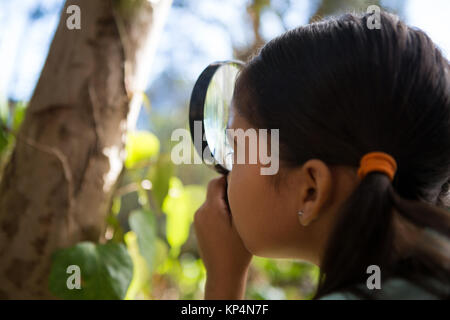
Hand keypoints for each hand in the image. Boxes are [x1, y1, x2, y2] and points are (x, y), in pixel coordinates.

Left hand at [194, 175, 252, 298]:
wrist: (223, 274)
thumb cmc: (237, 250)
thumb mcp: (242, 223)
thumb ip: (237, 200)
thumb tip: (235, 180)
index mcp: (210, 209)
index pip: (216, 182)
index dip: (230, 180)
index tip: (242, 188)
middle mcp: (200, 212)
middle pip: (214, 192)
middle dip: (228, 195)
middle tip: (243, 206)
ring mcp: (197, 221)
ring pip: (212, 203)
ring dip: (224, 205)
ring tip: (237, 220)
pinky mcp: (198, 229)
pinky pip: (209, 213)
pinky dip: (219, 215)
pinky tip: (230, 228)